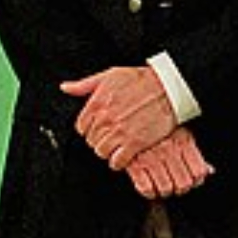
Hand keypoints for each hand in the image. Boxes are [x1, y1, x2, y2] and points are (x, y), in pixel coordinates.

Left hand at [62, 66, 177, 165]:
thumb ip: (85, 84)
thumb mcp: (111, 75)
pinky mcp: (135, 143)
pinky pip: (117, 161)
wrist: (171, 88)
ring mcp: (120, 132)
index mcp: (97, 104)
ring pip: (101, 152)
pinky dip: (118, 162)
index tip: (100, 129)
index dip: (90, 129)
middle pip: (91, 141)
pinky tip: (124, 157)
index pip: (81, 127)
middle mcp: (106, 119)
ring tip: (118, 147)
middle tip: (112, 137)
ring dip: (108, 151)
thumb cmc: (145, 80)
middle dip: (100, 140)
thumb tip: (66, 87)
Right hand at [120, 126, 214, 199]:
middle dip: (182, 188)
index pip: (199, 172)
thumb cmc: (155, 124)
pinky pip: (145, 188)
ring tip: (164, 186)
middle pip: (184, 184)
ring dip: (166, 191)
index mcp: (182, 142)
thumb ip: (195, 153)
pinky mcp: (133, 164)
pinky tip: (150, 188)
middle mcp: (168, 151)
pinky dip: (149, 192)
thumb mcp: (180, 132)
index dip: (197, 180)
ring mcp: (151, 158)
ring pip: (166, 188)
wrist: (127, 115)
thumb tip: (209, 170)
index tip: (193, 180)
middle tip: (178, 186)